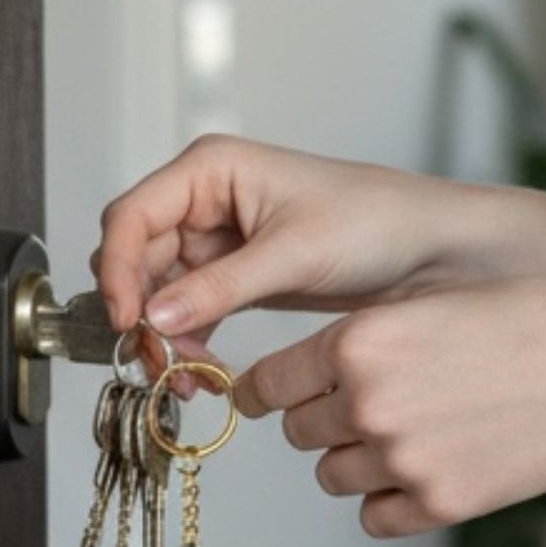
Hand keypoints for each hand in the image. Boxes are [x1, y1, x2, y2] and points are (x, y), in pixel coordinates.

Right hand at [92, 134, 505, 341]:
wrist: (428, 252)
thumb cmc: (376, 222)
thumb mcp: (294, 254)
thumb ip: (219, 287)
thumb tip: (155, 316)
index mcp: (212, 169)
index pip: (132, 216)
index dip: (117, 269)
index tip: (127, 320)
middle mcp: (207, 199)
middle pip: (137, 258)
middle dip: (141, 313)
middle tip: (157, 363)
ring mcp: (220, 239)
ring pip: (160, 291)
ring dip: (164, 335)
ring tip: (187, 377)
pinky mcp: (237, 276)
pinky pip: (191, 310)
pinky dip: (189, 341)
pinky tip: (204, 370)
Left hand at [233, 279, 545, 536]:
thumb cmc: (521, 321)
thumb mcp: (425, 305)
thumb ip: (360, 341)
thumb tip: (305, 378)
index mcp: (355, 342)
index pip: (267, 384)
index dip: (265, 392)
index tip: (269, 400)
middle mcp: (366, 402)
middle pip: (297, 432)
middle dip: (323, 421)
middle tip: (369, 409)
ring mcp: (401, 459)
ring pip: (331, 476)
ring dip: (357, 460)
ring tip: (411, 435)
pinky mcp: (438, 504)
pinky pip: (375, 516)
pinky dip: (392, 501)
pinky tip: (428, 470)